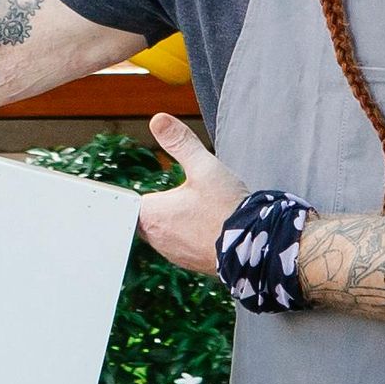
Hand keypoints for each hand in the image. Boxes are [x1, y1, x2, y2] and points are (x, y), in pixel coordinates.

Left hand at [137, 111, 246, 272]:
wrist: (253, 246)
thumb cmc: (227, 209)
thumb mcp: (204, 167)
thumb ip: (180, 142)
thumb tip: (159, 120)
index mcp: (152, 214)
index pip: (131, 202)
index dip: (143, 191)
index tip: (155, 186)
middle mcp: (157, 238)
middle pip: (145, 217)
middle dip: (158, 205)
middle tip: (179, 195)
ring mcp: (172, 254)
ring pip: (162, 233)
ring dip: (173, 222)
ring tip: (196, 210)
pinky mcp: (188, 263)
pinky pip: (179, 247)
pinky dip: (187, 236)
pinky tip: (205, 227)